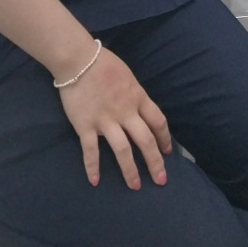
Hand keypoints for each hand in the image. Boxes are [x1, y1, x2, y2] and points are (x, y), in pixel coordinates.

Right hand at [56, 46, 171, 188]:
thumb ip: (135, 95)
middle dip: (155, 162)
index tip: (167, 152)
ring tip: (136, 186)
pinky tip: (95, 181)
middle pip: (146, 140)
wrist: (80, 60)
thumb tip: (141, 109)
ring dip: (130, 170)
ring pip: (123, 150)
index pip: (158, 122)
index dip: (165, 139)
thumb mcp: (129, 77)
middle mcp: (126, 112)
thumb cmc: (105, 65)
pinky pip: (91, 150)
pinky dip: (92, 167)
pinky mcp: (86, 125)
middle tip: (161, 180)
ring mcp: (106, 120)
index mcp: (138, 98)